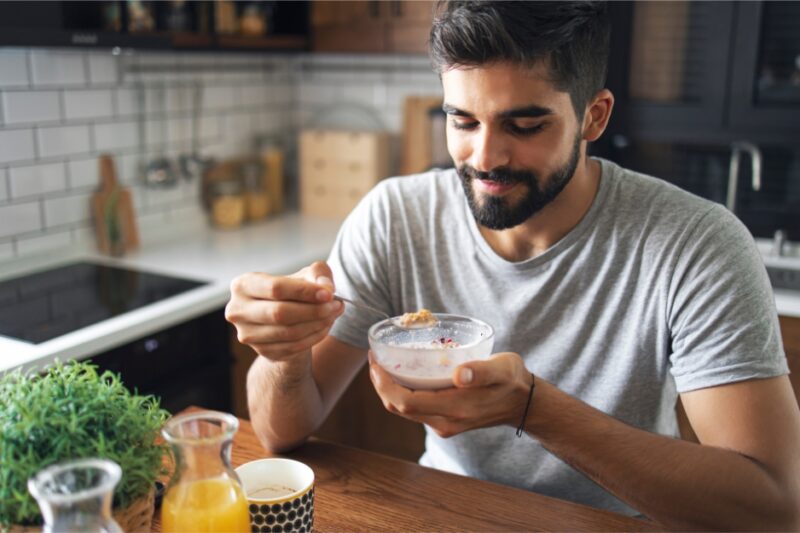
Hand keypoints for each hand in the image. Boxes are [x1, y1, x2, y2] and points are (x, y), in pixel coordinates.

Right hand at [225, 261, 344, 360]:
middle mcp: (238, 311)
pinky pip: (293, 347)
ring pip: (288, 333)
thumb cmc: (295, 290)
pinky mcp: (262, 352)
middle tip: (336, 305)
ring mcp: (247, 335)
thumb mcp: (306, 275)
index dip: (304, 291)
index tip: (328, 294)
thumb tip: (326, 289)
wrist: (286, 319)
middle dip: (313, 310)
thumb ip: (319, 274)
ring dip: (317, 324)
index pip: (275, 288)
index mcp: (243, 285)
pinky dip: (314, 337)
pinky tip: (325, 326)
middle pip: (280, 313)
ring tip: (334, 314)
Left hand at [368, 351, 533, 437]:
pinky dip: (403, 392)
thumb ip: (481, 371)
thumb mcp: (502, 369)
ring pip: (405, 411)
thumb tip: (459, 374)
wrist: (524, 403)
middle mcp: (445, 422)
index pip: (406, 403)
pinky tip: (402, 374)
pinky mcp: (446, 421)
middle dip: (381, 385)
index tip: (375, 362)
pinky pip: (415, 409)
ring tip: (383, 363)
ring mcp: (444, 424)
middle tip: (374, 358)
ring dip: (389, 389)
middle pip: (399, 408)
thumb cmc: (513, 380)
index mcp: (455, 409)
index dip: (385, 385)